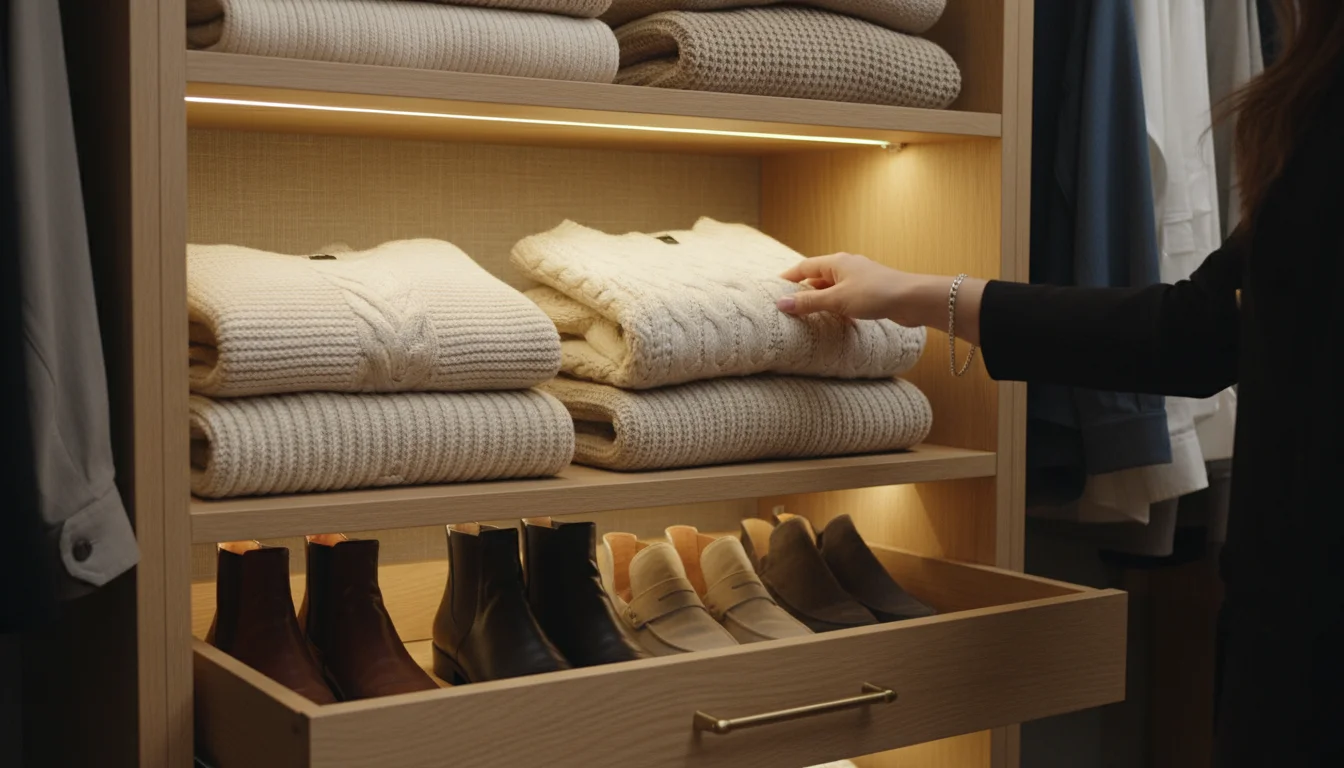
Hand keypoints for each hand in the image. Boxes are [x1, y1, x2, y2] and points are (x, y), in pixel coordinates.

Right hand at [777, 252, 985, 343]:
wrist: (912, 300)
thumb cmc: (876, 294)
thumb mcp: (837, 300)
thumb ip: (809, 303)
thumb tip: (781, 303)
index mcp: (836, 263)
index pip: (804, 267)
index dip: (788, 277)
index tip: (774, 286)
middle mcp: (847, 266)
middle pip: (818, 277)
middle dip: (803, 289)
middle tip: (787, 303)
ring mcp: (859, 278)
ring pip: (832, 288)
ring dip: (820, 299)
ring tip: (806, 313)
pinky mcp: (870, 291)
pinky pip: (845, 297)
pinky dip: (836, 305)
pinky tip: (834, 318)